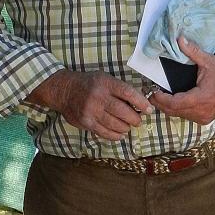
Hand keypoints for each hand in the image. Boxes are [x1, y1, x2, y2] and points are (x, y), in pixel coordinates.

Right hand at [27, 69, 153, 139]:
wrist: (65, 90)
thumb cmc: (89, 84)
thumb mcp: (104, 79)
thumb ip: (119, 89)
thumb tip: (139, 103)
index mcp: (106, 83)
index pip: (128, 93)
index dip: (141, 102)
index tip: (149, 109)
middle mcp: (99, 97)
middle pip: (123, 112)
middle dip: (135, 119)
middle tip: (138, 120)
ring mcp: (92, 111)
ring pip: (116, 124)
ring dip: (126, 128)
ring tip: (127, 126)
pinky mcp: (86, 122)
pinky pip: (105, 132)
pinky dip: (115, 135)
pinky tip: (120, 134)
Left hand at [151, 38, 214, 124]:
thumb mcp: (209, 61)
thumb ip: (192, 51)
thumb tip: (179, 39)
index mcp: (200, 98)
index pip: (174, 103)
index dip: (161, 99)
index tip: (153, 91)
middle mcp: (201, 112)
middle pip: (174, 111)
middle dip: (161, 104)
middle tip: (152, 94)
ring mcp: (204, 117)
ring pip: (180, 115)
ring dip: (169, 108)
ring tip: (160, 97)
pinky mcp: (206, 118)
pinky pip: (187, 116)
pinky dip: (179, 110)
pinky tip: (174, 102)